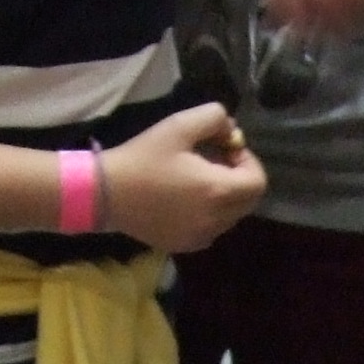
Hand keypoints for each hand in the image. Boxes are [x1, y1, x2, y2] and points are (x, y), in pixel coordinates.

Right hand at [100, 103, 265, 255]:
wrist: (105, 194)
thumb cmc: (142, 158)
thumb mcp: (178, 125)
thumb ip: (214, 118)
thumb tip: (232, 129)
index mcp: (218, 191)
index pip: (258, 181)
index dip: (248, 161)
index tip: (225, 149)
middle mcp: (216, 220)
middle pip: (248, 201)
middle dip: (239, 178)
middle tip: (213, 161)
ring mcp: (200, 237)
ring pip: (231, 216)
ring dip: (224, 196)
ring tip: (196, 178)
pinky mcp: (185, 245)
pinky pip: (211, 229)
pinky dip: (209, 213)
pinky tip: (185, 199)